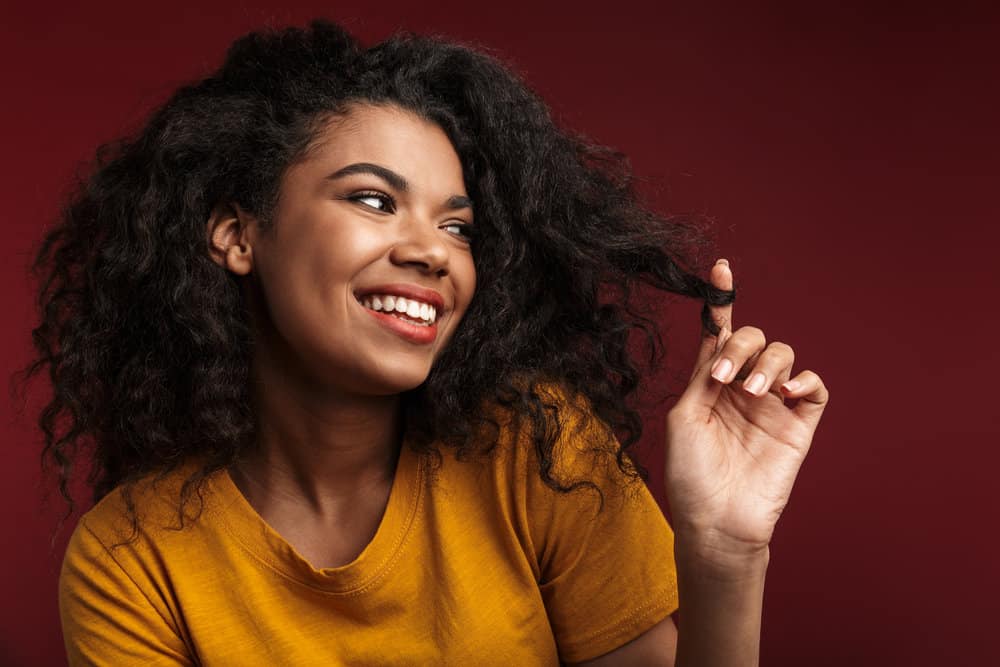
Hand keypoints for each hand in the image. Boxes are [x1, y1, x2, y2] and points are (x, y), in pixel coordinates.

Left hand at [664, 259, 828, 561]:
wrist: (717, 520)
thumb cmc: (691, 473)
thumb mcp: (685, 416)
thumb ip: (704, 373)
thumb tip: (719, 338)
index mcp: (710, 382)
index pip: (719, 333)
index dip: (721, 300)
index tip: (720, 268)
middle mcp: (742, 386)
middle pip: (753, 336)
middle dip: (741, 345)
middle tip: (726, 379)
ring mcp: (772, 404)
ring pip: (783, 353)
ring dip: (767, 363)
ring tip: (753, 392)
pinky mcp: (799, 423)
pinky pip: (814, 387)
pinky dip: (803, 379)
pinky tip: (784, 391)